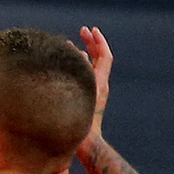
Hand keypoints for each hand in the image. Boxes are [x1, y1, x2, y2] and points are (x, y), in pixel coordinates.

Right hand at [78, 26, 112, 146]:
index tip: (91, 29)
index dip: (99, 41)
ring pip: (91, 68)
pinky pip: (86, 77)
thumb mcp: (81, 92)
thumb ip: (80, 72)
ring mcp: (94, 93)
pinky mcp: (87, 99)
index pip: (105, 56)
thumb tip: (76, 52)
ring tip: (72, 45)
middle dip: (91, 43)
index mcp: (100, 82)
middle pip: (99, 59)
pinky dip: (78, 67)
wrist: (85, 144)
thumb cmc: (80, 121)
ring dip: (83, 54)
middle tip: (82, 30)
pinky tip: (68, 66)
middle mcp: (100, 86)